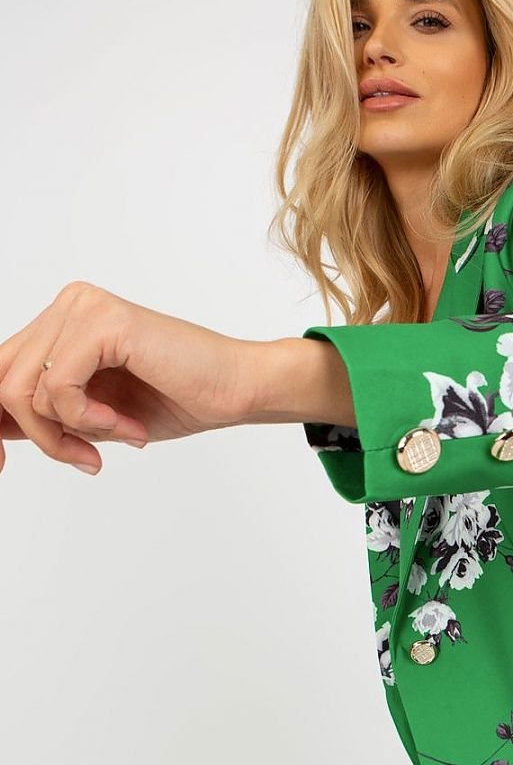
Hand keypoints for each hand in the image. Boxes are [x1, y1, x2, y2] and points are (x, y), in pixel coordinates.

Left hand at [0, 280, 257, 473]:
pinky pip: (57, 387)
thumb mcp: (95, 416)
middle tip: (84, 459)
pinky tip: (125, 423)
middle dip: (40, 434)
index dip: (4, 419)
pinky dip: (88, 419)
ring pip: (23, 388)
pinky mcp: (102, 322)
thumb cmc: (180, 398)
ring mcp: (83, 308)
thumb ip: (46, 414)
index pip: (2, 370)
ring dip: (69, 432)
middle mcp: (69, 305)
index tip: (30, 458)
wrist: (237, 388)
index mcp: (64, 321)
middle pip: (3, 380)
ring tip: (118, 435)